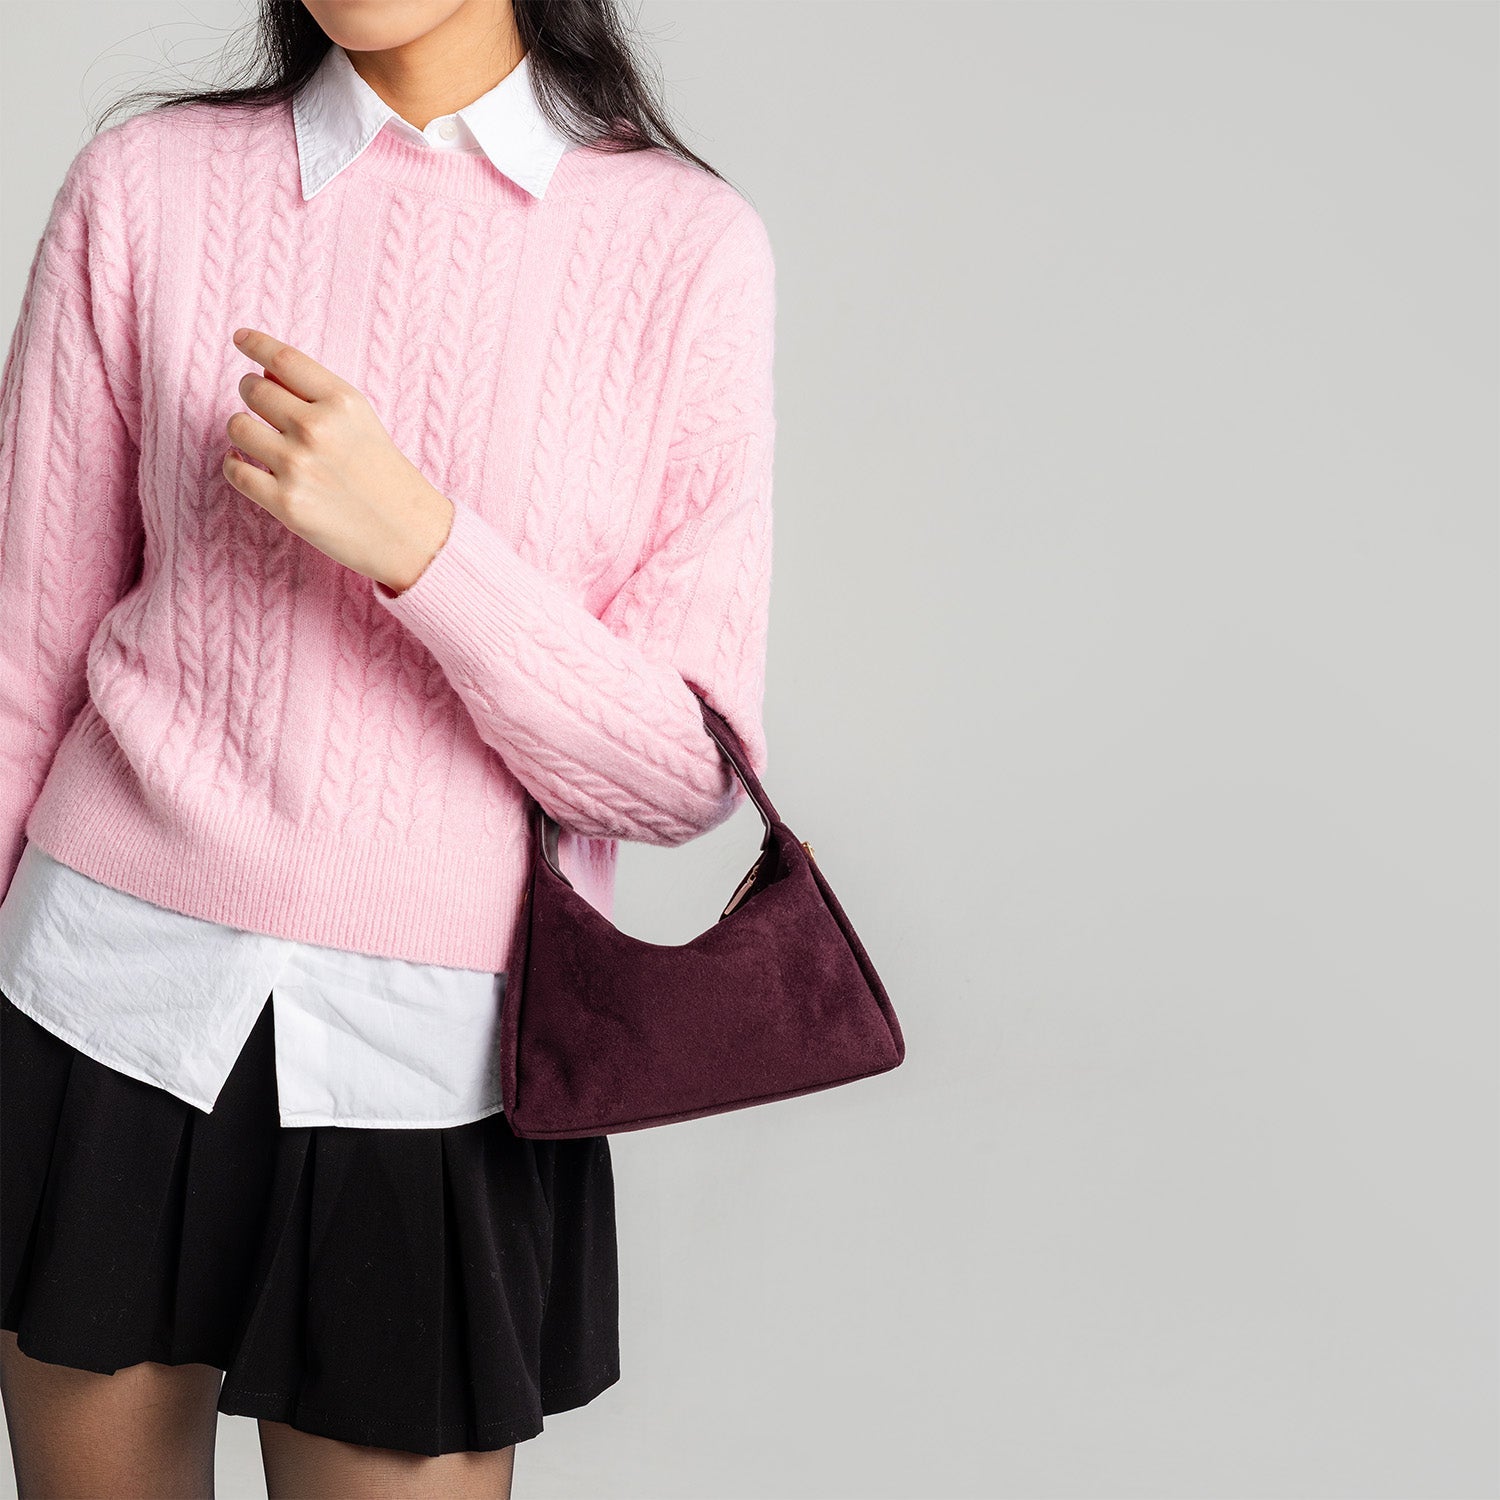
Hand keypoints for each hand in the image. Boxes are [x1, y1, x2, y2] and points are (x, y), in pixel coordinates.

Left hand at [223, 327, 454, 593]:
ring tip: (261, 441)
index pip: (282, 359)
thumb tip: (263, 373)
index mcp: (342, 402)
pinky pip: (234, 470)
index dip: (255, 343)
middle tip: (264, 407)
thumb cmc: (388, 478)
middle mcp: (316, 428)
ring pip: (237, 427)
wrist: (411, 536)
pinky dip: (236, 465)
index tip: (240, 338)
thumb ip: (317, 396)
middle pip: (253, 389)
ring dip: (244, 431)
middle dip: (252, 394)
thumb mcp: (364, 423)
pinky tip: (249, 466)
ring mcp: (298, 466)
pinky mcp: (285, 503)